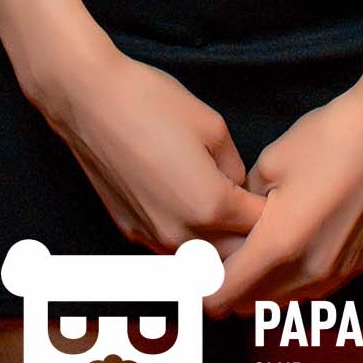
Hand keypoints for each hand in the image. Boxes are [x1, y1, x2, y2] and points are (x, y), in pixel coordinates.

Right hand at [40, 41, 267, 258]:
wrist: (89, 100)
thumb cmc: (152, 103)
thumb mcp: (212, 125)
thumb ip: (234, 166)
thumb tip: (237, 186)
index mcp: (210, 205)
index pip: (258, 228)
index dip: (270, 211)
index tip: (273, 195)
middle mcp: (182, 234)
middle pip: (232, 257)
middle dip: (247, 238)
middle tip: (253, 209)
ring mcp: (152, 238)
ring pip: (199, 262)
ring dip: (216, 247)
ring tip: (224, 214)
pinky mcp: (129, 232)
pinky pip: (170, 249)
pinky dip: (186, 242)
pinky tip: (187, 210)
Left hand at [203, 77, 362, 319]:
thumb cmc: (328, 139)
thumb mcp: (271, 162)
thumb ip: (245, 204)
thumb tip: (236, 222)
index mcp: (280, 245)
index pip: (227, 294)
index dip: (203, 288)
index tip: (193, 270)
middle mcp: (309, 271)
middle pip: (252, 304)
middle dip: (230, 287)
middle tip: (218, 256)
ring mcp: (337, 273)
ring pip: (283, 301)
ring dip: (262, 287)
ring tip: (252, 251)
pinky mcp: (357, 266)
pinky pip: (311, 289)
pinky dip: (291, 280)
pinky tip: (289, 247)